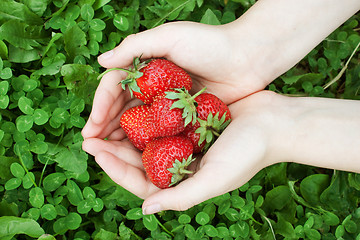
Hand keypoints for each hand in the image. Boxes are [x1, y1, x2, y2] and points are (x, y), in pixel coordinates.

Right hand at [81, 21, 272, 139]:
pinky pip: (160, 130)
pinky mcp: (184, 116)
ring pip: (138, 122)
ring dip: (121, 137)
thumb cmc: (210, 43)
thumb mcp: (171, 37)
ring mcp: (168, 103)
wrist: (248, 58)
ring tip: (107, 154)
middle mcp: (153, 86)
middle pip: (122, 108)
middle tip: (92, 146)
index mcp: (146, 66)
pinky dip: (146, 141)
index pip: (114, 87)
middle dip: (105, 126)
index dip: (100, 106)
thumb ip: (136, 47)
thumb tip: (101, 62)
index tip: (90, 127)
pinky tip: (135, 154)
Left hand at [82, 91, 290, 213]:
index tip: (95, 151)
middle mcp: (179, 165)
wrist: (273, 123)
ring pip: (145, 140)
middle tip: (89, 136)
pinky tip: (128, 104)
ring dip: (123, 131)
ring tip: (102, 120)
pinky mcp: (188, 123)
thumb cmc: (249, 153)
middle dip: (112, 150)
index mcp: (182, 182)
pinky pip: (159, 121)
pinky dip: (143, 115)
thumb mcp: (216, 179)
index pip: (140, 181)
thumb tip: (146, 211)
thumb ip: (181, 196)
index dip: (115, 169)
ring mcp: (183, 143)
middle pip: (137, 161)